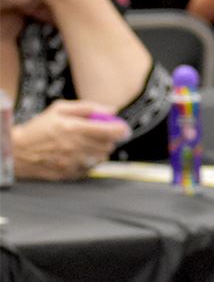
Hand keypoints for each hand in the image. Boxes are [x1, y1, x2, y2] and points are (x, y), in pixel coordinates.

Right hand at [13, 100, 130, 180]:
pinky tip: (81, 154)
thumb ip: (87, 108)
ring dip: (101, 150)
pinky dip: (92, 161)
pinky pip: (93, 167)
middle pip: (108, 145)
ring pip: (103, 157)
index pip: (109, 130)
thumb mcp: (59, 109)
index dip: (121, 129)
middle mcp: (77, 146)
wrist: (20, 152)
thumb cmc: (39, 128)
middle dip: (110, 139)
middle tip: (103, 134)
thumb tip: (111, 110)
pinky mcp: (73, 173)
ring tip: (89, 144)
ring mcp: (76, 162)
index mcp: (74, 128)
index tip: (124, 128)